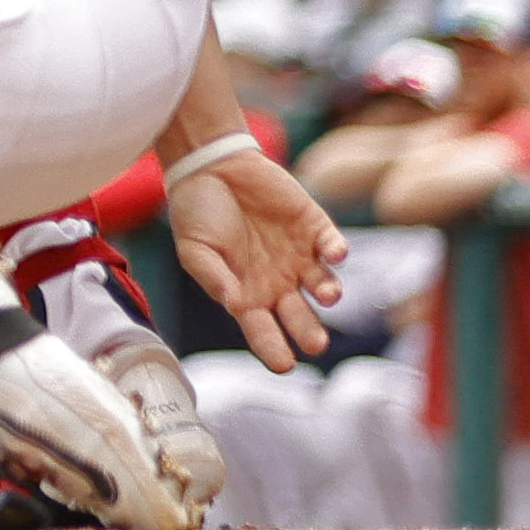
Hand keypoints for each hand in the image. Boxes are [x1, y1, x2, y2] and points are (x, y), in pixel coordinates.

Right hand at [169, 151, 350, 370]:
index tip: (283, 365)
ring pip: (323, 285)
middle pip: (301, 316)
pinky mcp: (313, 226)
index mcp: (247, 293)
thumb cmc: (196, 210)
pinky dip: (336, 250)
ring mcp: (298, 255)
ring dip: (328, 292)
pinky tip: (333, 253)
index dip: (273, 349)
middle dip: (310, 332)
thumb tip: (234, 304)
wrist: (211, 164)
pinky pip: (332, 245)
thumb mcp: (193, 248)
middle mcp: (278, 281)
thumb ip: (212, 277)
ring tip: (326, 294)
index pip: (263, 330)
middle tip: (316, 343)